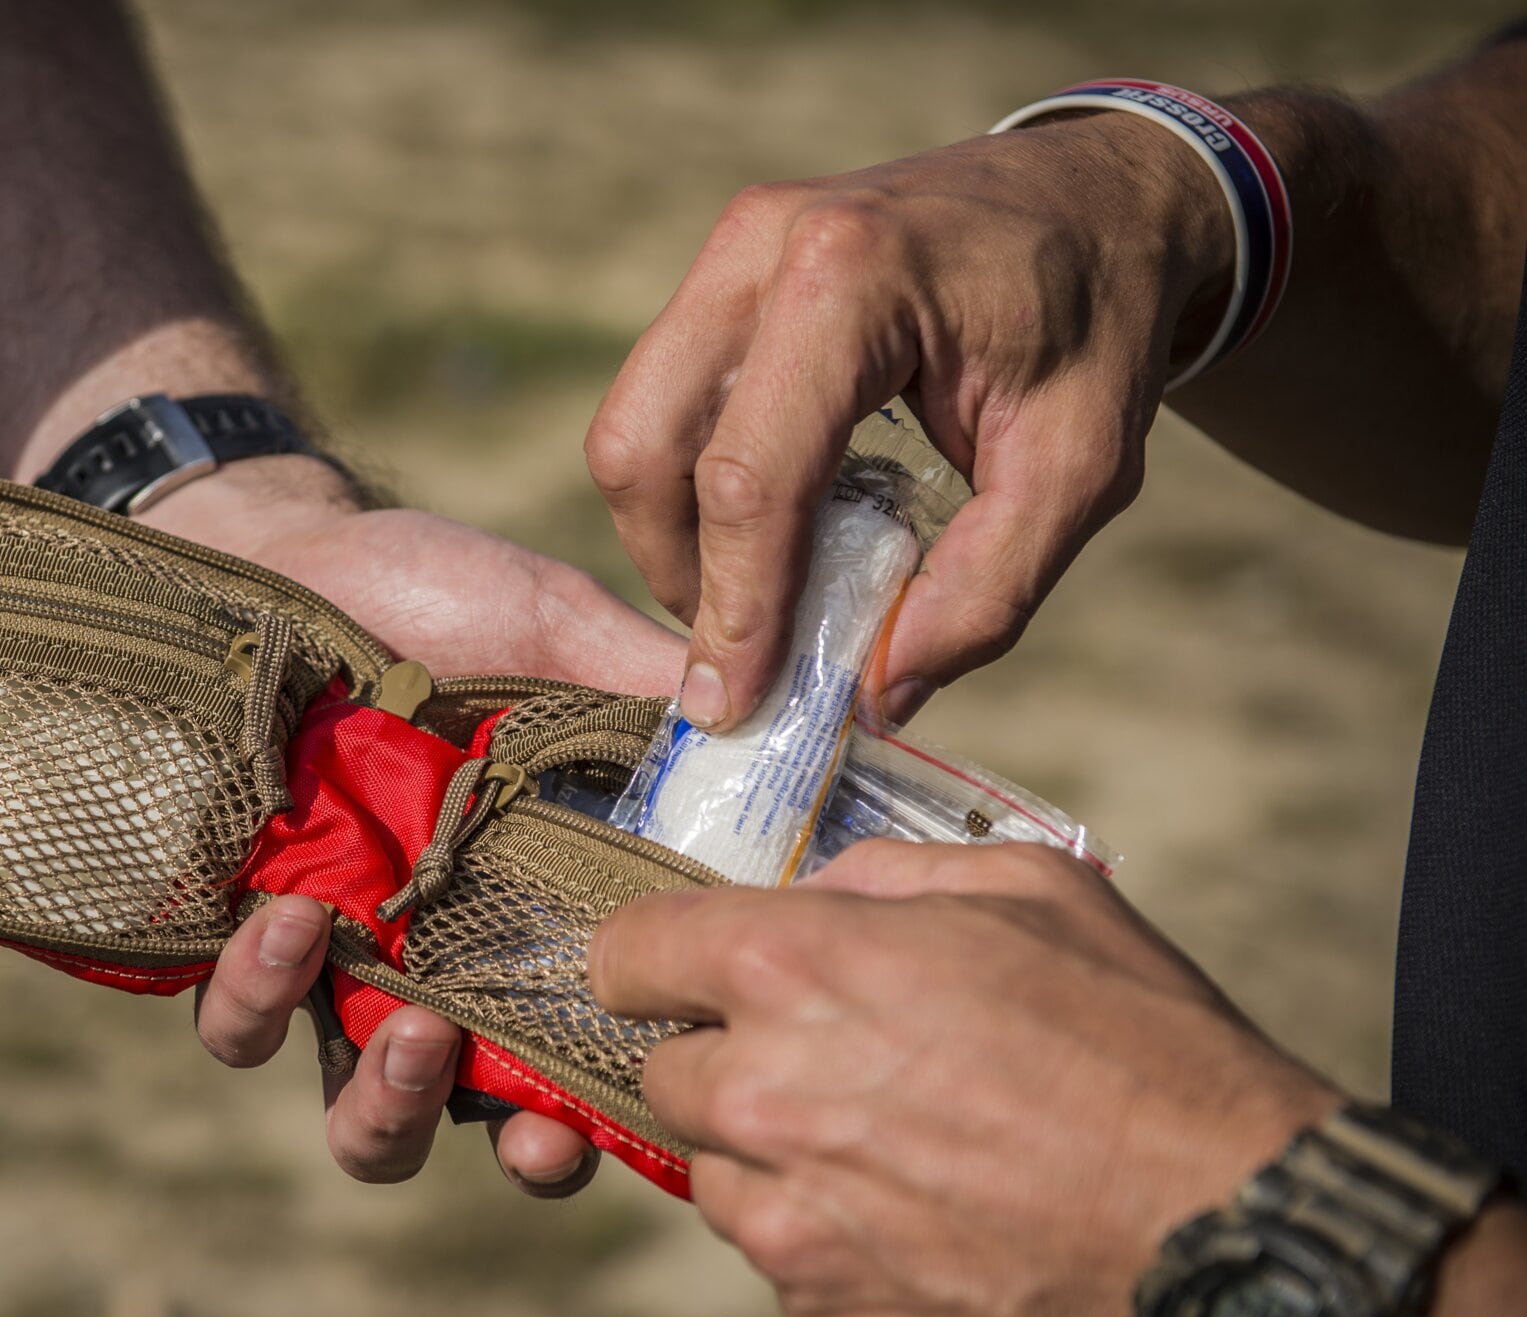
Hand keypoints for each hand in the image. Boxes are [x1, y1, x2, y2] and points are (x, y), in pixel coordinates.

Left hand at [146, 457, 681, 1191]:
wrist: (276, 550)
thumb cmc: (428, 589)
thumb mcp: (556, 631)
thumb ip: (648, 696)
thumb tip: (795, 726)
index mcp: (539, 911)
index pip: (592, 1051)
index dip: (616, 1115)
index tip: (637, 1120)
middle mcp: (445, 961)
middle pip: (491, 1120)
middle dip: (516, 1150)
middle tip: (526, 1120)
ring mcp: (342, 962)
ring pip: (358, 1113)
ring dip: (391, 1102)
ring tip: (413, 1021)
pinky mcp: (238, 935)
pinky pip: (244, 1022)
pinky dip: (268, 996)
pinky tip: (294, 918)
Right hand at [583, 113, 1233, 727]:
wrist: (1100, 193)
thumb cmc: (1099, 323)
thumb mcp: (1083, 472)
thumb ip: (986, 592)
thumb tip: (876, 696)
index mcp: (853, 277)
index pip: (750, 475)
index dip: (734, 605)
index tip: (734, 705)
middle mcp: (761, 245)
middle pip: (644, 447)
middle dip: (679, 570)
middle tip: (746, 651)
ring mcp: (730, 249)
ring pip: (633, 426)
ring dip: (675, 534)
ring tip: (764, 593)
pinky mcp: (723, 270)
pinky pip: (664, 401)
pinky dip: (694, 486)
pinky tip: (779, 524)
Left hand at [590, 839, 1340, 1316]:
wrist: (1239, 1240)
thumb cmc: (1151, 1052)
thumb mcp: (1036, 892)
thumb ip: (890, 879)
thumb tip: (817, 894)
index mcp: (794, 972)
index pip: (626, 955)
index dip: (657, 961)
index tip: (686, 976)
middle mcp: (762, 1100)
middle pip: (667, 1077)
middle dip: (732, 1067)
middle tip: (843, 1075)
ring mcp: (790, 1230)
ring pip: (725, 1185)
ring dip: (787, 1169)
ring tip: (916, 1162)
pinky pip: (798, 1279)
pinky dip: (849, 1259)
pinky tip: (945, 1238)